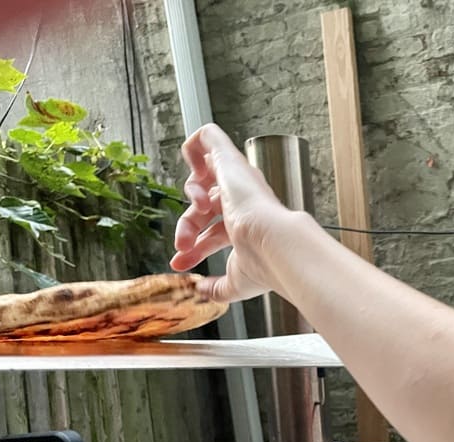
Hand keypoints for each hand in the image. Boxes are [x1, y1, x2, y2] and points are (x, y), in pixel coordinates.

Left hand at [170, 123, 319, 302]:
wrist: (274, 243)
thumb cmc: (264, 262)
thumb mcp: (235, 282)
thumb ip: (218, 288)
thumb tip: (203, 292)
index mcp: (246, 225)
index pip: (212, 232)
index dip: (193, 247)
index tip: (180, 263)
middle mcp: (242, 200)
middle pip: (203, 208)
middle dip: (186, 229)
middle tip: (181, 247)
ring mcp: (236, 178)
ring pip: (201, 176)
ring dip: (190, 200)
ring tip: (197, 212)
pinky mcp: (229, 159)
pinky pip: (208, 136)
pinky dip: (192, 147)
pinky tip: (194, 168)